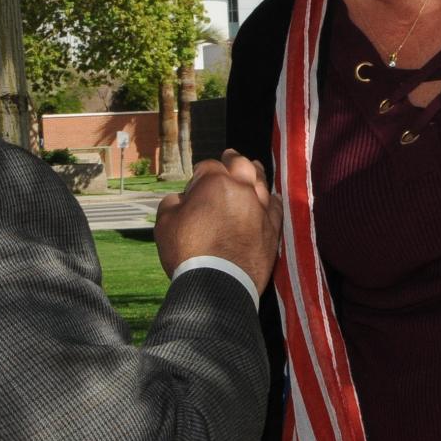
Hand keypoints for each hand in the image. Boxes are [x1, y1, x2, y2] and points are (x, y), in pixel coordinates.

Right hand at [154, 149, 281, 289]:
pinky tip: (269, 197)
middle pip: (240, 164)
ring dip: (255, 172)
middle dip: (232, 159)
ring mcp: (260, 207)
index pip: (207, 167)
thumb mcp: (164, 223)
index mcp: (215, 182)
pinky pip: (275, 205)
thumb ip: (172, 203)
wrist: (217, 285)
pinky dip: (270, 198)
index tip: (194, 190)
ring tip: (253, 166)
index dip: (198, 177)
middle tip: (229, 155)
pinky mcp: (273, 227)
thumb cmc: (188, 252)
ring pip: (261, 181)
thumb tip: (181, 199)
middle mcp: (242, 189)